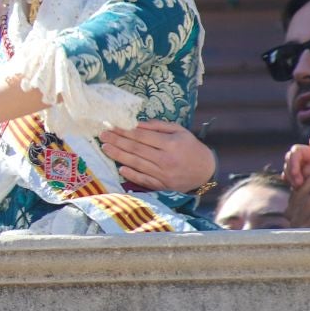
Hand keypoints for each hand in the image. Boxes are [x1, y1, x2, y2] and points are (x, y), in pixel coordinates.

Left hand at [101, 121, 215, 192]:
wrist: (206, 172)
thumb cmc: (191, 148)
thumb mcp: (180, 131)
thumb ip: (159, 127)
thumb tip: (137, 124)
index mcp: (171, 144)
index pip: (142, 137)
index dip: (125, 131)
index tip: (111, 126)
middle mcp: (166, 160)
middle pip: (136, 149)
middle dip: (117, 141)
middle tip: (102, 135)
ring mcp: (164, 175)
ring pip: (137, 164)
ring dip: (119, 156)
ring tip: (105, 148)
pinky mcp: (163, 186)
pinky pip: (144, 180)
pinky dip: (132, 175)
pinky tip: (120, 169)